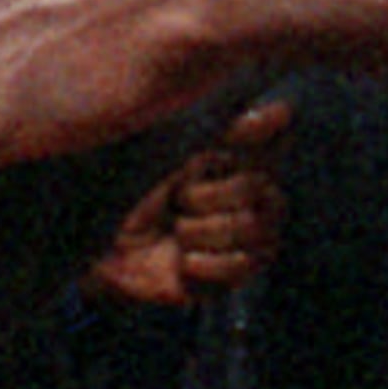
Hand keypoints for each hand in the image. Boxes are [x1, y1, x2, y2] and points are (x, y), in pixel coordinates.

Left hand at [87, 101, 292, 305]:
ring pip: (253, 228)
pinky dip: (205, 264)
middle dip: (207, 196)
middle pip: (260, 188)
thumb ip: (231, 132)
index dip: (243, 150)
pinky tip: (184, 262)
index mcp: (242, 159)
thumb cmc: (137, 192)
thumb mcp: (178, 153)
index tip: (204, 161)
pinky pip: (242, 266)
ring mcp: (249, 239)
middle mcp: (255, 198)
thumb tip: (284, 110)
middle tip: (178, 201)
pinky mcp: (234, 277)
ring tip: (178, 233)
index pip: (277, 142)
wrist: (104, 248)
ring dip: (202, 231)